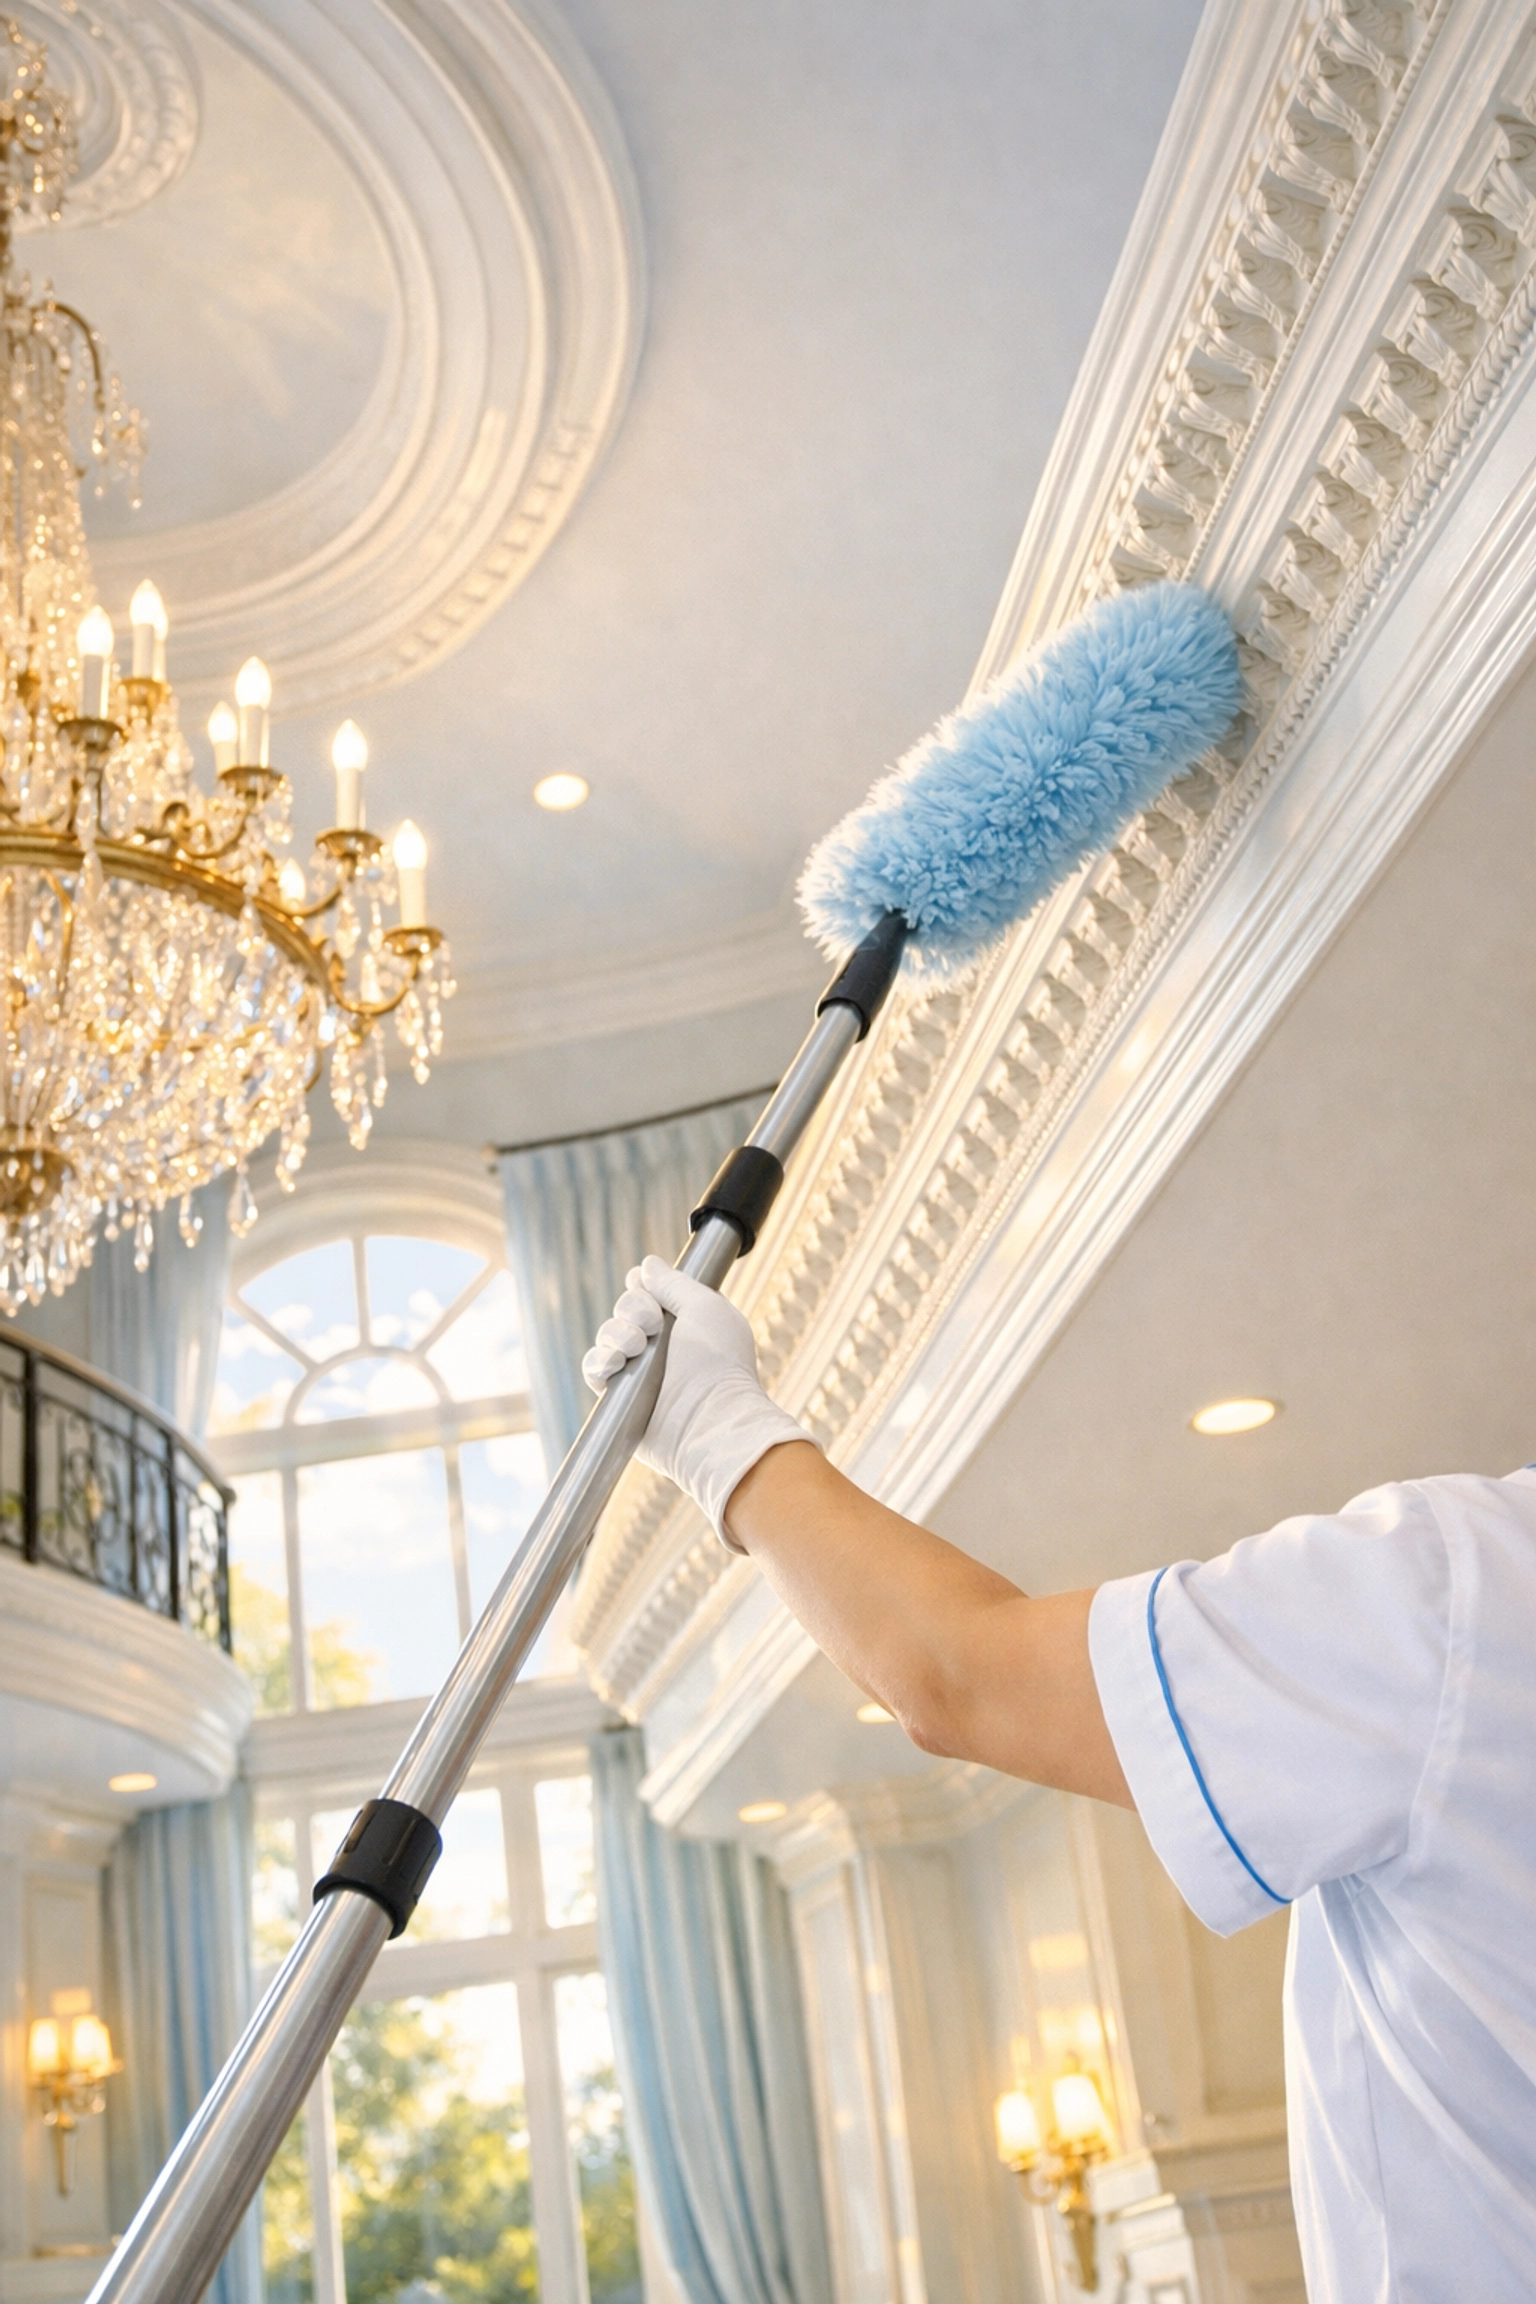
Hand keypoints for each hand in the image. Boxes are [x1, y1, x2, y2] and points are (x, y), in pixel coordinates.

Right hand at [583, 1255, 811, 1545]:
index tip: (650, 1293)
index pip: (648, 1291)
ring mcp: (639, 1372)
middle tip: (652, 1328)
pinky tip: (614, 1365)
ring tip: (634, 1349)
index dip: (643, 1287)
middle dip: (632, 1310)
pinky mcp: (620, 1398)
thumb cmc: (717, 1362)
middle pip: (625, 1308)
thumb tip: (647, 1265)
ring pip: (607, 1335)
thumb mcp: (704, 1306)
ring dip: (616, 1334)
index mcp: (685, 1321)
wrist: (708, 1418)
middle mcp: (662, 1345)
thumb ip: (673, 1282)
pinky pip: (594, 1368)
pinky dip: (599, 1362)